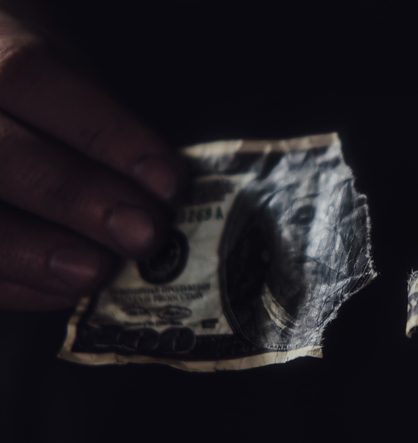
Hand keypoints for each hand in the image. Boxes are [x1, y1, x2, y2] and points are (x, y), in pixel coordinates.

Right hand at [0, 8, 183, 308]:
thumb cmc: (32, 87)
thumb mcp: (63, 72)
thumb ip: (97, 120)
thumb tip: (159, 188)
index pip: (31, 78)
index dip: (105, 135)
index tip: (166, 182)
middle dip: (77, 197)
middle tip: (142, 234)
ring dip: (35, 252)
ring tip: (97, 272)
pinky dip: (11, 283)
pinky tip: (60, 289)